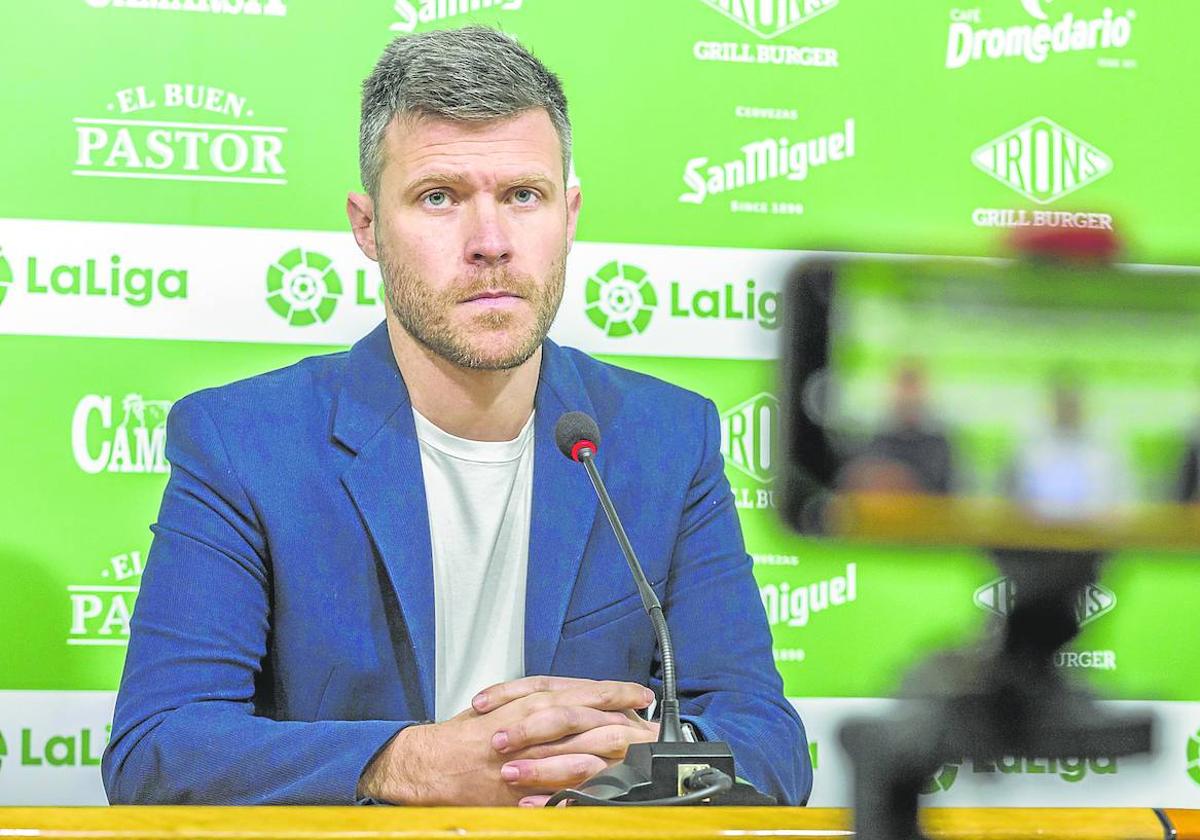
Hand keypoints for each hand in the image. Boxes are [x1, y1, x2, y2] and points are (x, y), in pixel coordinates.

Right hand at [357, 676, 655, 804]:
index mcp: (528, 701)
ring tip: (641, 747)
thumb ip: (541, 704)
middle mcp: (528, 721)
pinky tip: (600, 774)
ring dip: (611, 745)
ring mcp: (524, 753)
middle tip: (655, 723)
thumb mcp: (503, 707)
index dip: (616, 692)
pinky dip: (576, 775)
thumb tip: (580, 702)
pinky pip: (552, 778)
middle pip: (588, 715)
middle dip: (624, 719)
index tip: (642, 695)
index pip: (583, 691)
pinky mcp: (517, 783)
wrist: (428, 763)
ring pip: (575, 743)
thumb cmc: (465, 736)